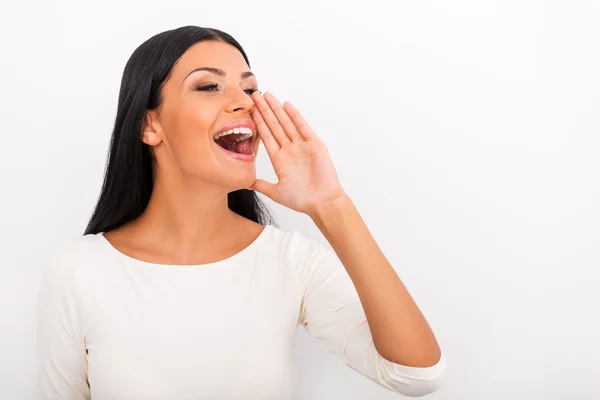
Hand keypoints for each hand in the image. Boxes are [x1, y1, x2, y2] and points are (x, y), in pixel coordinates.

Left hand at [249, 91, 346, 216]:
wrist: (321, 203)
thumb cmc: (302, 200)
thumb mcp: (276, 192)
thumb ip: (261, 185)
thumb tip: (246, 183)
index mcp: (280, 159)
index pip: (266, 136)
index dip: (258, 122)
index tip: (250, 110)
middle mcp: (290, 150)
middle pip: (274, 125)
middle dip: (265, 110)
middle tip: (255, 95)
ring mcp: (302, 146)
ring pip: (286, 123)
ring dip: (277, 109)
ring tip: (267, 95)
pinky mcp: (314, 145)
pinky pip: (303, 127)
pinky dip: (295, 116)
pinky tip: (286, 105)